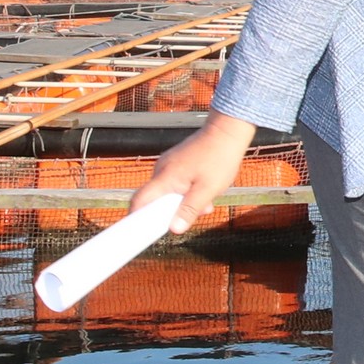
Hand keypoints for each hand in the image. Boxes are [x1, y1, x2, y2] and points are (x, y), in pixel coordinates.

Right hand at [132, 112, 256, 235]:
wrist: (228, 131)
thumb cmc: (219, 158)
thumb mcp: (208, 190)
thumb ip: (190, 210)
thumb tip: (173, 229)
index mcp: (165, 177)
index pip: (139, 200)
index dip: (135, 218)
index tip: (139, 233)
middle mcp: (161, 170)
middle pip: (156, 200)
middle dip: (173, 212)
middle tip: (196, 212)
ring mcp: (168, 165)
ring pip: (169, 193)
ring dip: (184, 202)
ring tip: (207, 200)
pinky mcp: (176, 163)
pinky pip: (175, 184)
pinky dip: (187, 192)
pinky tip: (205, 191)